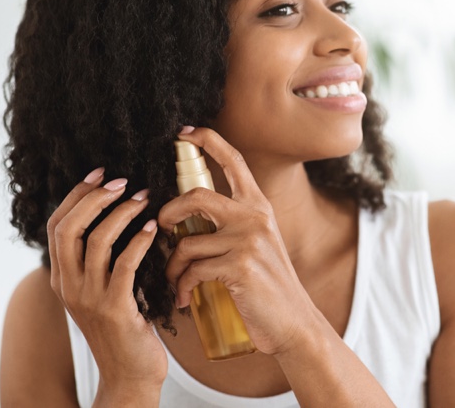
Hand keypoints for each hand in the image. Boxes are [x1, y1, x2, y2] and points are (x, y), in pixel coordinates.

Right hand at [47, 169, 165, 393]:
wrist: (131, 373)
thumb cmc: (126, 327)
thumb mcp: (104, 291)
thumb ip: (102, 261)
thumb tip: (119, 217)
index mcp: (63, 278)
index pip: (57, 226)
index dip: (76, 195)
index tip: (100, 173)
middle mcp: (69, 286)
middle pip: (69, 228)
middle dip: (94, 198)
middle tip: (122, 182)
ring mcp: (89, 298)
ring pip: (96, 241)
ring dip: (122, 214)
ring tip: (144, 198)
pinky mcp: (115, 308)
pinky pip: (124, 265)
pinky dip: (139, 241)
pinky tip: (153, 228)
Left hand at [158, 127, 321, 355]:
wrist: (293, 322)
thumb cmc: (267, 287)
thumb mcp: (257, 245)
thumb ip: (232, 226)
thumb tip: (186, 218)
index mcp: (259, 207)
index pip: (234, 161)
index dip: (208, 140)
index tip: (185, 132)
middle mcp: (255, 217)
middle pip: (196, 196)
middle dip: (168, 213)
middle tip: (161, 229)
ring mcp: (248, 241)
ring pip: (187, 242)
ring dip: (172, 266)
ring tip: (174, 281)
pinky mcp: (239, 266)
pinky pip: (192, 270)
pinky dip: (181, 286)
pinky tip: (184, 297)